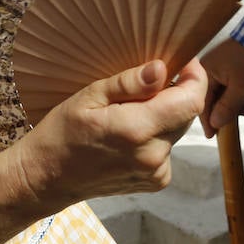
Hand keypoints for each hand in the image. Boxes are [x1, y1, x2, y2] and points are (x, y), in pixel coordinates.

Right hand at [11, 58, 207, 212]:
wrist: (47, 178)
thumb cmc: (62, 132)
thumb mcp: (89, 97)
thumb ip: (129, 84)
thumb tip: (161, 69)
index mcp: (137, 130)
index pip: (191, 101)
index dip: (195, 78)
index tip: (185, 61)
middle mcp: (153, 155)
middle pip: (186, 115)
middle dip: (175, 94)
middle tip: (145, 85)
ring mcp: (155, 173)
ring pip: (176, 131)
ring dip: (163, 116)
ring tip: (129, 113)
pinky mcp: (155, 182)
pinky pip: (167, 148)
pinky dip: (155, 136)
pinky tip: (129, 136)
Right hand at [199, 39, 243, 133]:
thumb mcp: (241, 88)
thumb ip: (227, 107)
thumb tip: (215, 123)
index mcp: (206, 71)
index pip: (203, 102)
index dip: (208, 120)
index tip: (212, 135)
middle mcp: (209, 66)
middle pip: (213, 96)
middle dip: (228, 109)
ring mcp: (220, 62)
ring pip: (223, 90)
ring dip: (236, 100)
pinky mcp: (231, 61)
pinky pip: (230, 81)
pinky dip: (240, 89)